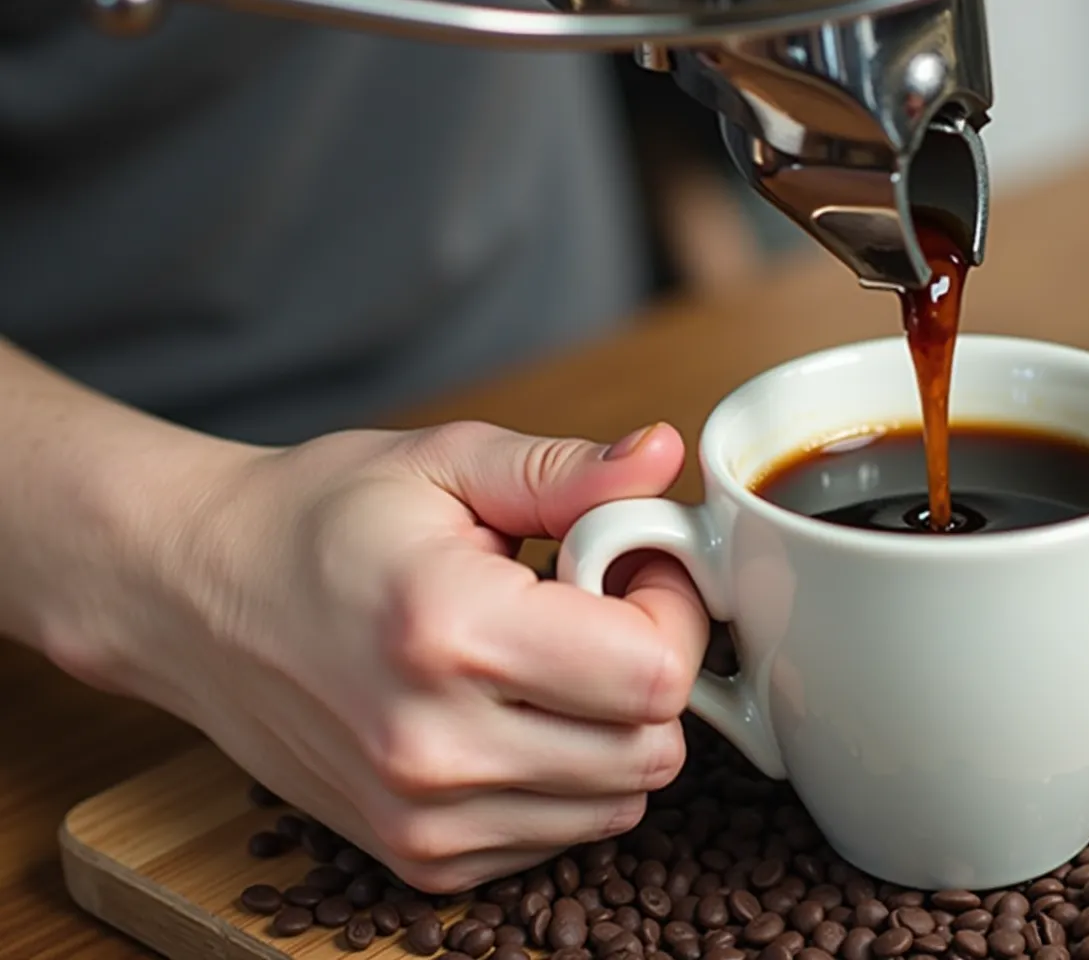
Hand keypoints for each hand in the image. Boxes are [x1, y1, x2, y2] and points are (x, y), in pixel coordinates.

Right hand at [58, 419, 708, 892]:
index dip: (672, 613)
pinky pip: (558, 837)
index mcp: (451, 632)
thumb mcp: (445, 464)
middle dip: (650, 672)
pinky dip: (563, 781)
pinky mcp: (417, 859)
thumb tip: (662, 454)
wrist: (191, 596)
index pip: (655, 674)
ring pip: (616, 805)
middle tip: (596, 612)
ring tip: (545, 660)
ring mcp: (422, 817)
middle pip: (651, 750)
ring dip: (611, 731)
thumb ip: (567, 470)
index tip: (631, 570)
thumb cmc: (316, 520)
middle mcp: (436, 745)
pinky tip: (510, 713)